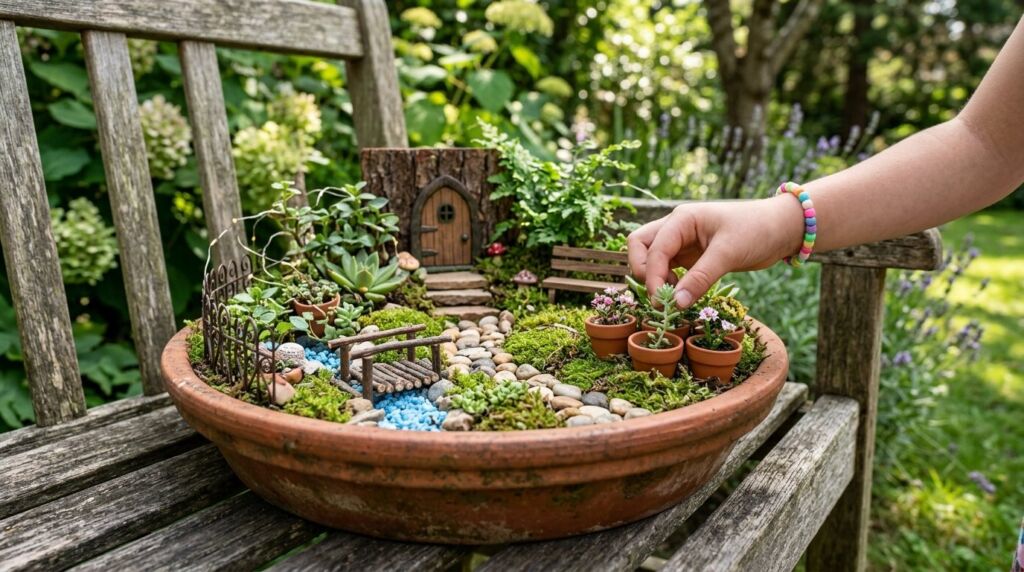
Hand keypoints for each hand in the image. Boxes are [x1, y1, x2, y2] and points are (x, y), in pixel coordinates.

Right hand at [627, 196, 804, 306]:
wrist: (781, 229)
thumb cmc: (757, 230)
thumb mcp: (728, 253)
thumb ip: (700, 278)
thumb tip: (677, 304)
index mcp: (682, 219)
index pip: (653, 248)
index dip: (653, 276)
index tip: (663, 302)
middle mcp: (677, 227)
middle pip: (640, 246)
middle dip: (644, 272)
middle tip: (661, 296)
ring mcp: (682, 241)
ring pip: (651, 257)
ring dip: (654, 277)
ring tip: (673, 296)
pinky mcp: (691, 255)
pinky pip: (668, 268)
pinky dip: (668, 282)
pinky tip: (683, 293)